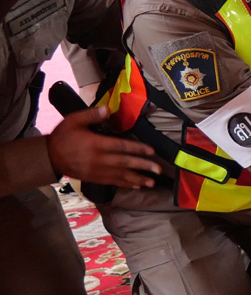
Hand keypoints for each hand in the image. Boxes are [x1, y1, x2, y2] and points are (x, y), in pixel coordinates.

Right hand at [45, 106, 163, 188]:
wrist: (48, 156)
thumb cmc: (63, 136)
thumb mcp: (73, 120)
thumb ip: (91, 114)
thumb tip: (108, 109)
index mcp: (95, 144)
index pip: (121, 146)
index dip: (137, 148)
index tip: (151, 151)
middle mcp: (98, 159)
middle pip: (124, 163)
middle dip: (143, 166)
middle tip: (158, 170)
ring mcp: (96, 171)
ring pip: (120, 175)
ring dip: (137, 179)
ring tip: (152, 182)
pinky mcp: (94, 178)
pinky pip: (112, 182)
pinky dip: (125, 184)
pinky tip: (136, 186)